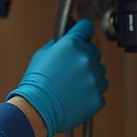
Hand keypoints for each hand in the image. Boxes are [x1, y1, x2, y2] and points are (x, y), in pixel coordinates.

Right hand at [7, 19, 107, 136]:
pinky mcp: (97, 97)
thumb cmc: (36, 83)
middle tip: (71, 70)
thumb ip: (55, 46)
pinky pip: (99, 92)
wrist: (36, 109)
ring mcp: (94, 79)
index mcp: (72, 45)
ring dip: (90, 77)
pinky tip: (76, 97)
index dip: (84, 31)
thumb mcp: (40, 56)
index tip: (84, 33)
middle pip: (95, 53)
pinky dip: (90, 95)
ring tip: (72, 87)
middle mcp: (86, 59)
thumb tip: (59, 44)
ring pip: (100, 74)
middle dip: (85, 59)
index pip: (86, 28)